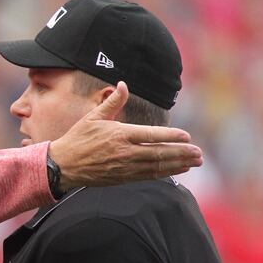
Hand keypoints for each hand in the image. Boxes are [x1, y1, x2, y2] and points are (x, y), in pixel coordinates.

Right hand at [49, 82, 202, 189]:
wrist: (63, 165)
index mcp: (118, 134)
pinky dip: (166, 173)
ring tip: (195, 161)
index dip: (171, 136)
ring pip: (157, 166)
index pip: (151, 135)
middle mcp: (124, 152)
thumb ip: (113, 102)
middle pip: (159, 153)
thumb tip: (123, 84)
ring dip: (178, 164)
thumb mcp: (93, 117)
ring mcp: (125, 167)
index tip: (186, 136)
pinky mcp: (123, 178)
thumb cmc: (78, 139)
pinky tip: (179, 169)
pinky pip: (149, 175)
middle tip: (198, 152)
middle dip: (181, 153)